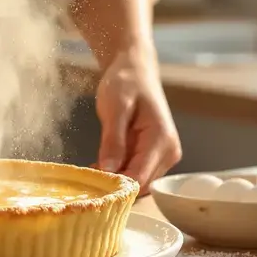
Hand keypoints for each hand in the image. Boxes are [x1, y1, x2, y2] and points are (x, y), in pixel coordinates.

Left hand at [95, 47, 181, 189]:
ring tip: (93, 168)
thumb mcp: (115, 108)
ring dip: (116, 179)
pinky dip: (119, 173)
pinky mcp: (155, 156)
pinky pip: (137, 173)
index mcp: (161, 140)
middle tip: (87, 177)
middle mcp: (169, 153)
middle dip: (115, 184)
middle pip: (140, 184)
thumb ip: (113, 140)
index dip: (116, 185)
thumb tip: (108, 170)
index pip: (140, 178)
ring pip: (138, 182)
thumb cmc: (126, 83)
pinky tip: (101, 165)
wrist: (135, 71)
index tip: (92, 185)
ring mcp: (164, 156)